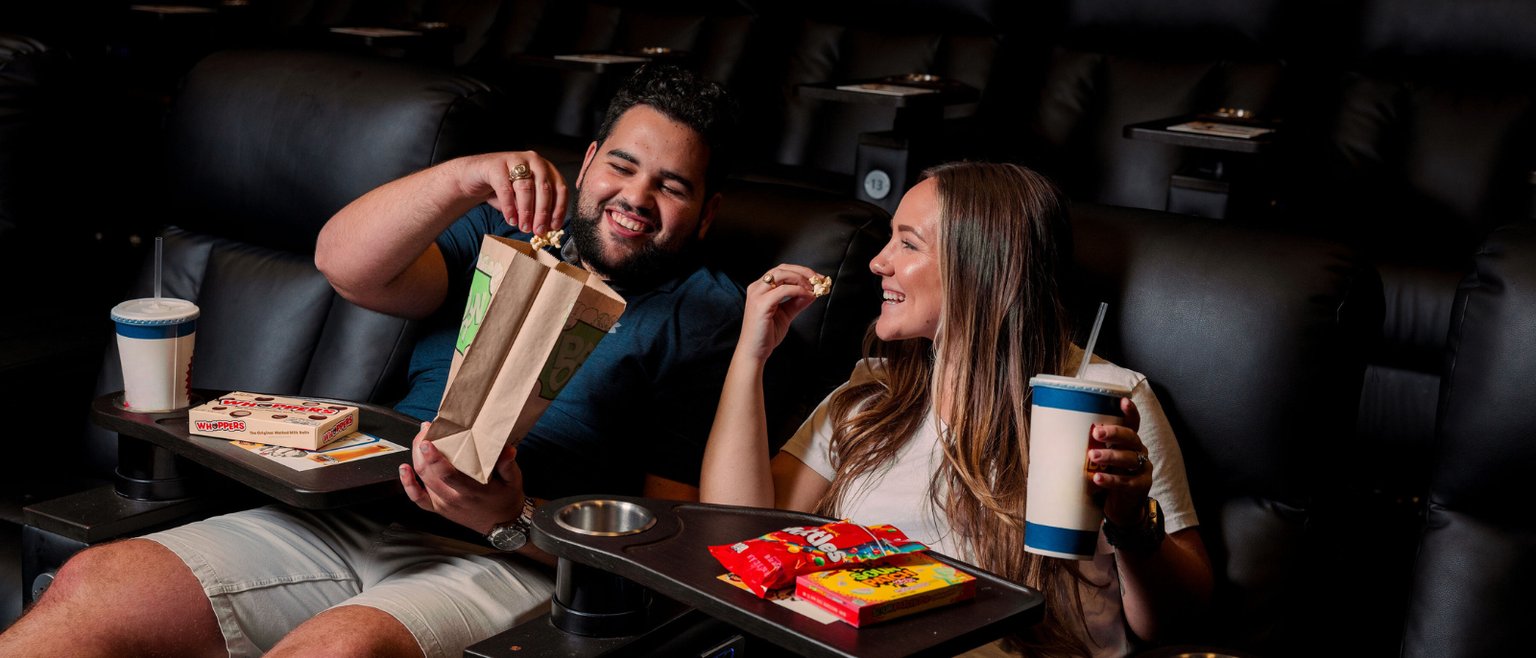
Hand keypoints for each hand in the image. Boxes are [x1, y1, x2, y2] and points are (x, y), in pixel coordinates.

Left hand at [400, 422, 525, 534]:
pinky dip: (408, 484)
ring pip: (422, 479)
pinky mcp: (438, 508)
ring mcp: (443, 504)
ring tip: (419, 440)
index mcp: (471, 491)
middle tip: (425, 430)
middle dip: (421, 448)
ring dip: (416, 458)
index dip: (433, 458)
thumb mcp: (513, 480)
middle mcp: (453, 498)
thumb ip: (507, 464)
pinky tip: (404, 469)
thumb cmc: (506, 500)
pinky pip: (418, 498)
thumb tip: (507, 450)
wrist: (503, 524)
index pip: (447, 474)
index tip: (427, 441)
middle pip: (428, 473)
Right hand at [454, 152, 567, 235]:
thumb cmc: (504, 190)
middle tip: (538, 231)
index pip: (560, 189)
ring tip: (524, 227)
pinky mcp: (496, 164)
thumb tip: (546, 228)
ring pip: (526, 187)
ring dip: (526, 211)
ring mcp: (516, 159)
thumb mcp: (524, 201)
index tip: (554, 227)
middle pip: (544, 188)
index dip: (559, 209)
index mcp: (546, 169)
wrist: (474, 178)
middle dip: (543, 213)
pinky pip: (505, 188)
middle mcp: (534, 161)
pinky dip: (509, 207)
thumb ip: (536, 211)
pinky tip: (511, 219)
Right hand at [738, 264, 826, 361]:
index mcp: (760, 288)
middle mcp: (757, 288)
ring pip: (781, 275)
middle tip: (819, 280)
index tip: (817, 279)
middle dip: (804, 272)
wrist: (754, 352)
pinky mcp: (761, 305)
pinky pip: (782, 290)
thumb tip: (812, 293)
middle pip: (782, 268)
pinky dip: (797, 290)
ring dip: (801, 279)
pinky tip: (806, 295)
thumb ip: (797, 302)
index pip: (782, 270)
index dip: (801, 271)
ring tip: (813, 288)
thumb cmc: (766, 334)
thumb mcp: (786, 314)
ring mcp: (757, 295)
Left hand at [1087, 397, 1152, 527]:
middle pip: (1130, 437)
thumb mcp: (1098, 461)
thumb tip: (1050, 438)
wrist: (1119, 509)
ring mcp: (1142, 469)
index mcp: (1128, 441)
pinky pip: (1126, 481)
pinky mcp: (1140, 486)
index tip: (1122, 401)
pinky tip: (1097, 479)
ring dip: (1110, 455)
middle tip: (1096, 432)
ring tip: (1092, 456)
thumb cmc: (1104, 478)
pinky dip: (1111, 479)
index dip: (1130, 411)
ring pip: (1128, 458)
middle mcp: (1138, 451)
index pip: (1133, 422)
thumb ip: (1087, 448)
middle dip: (1114, 433)